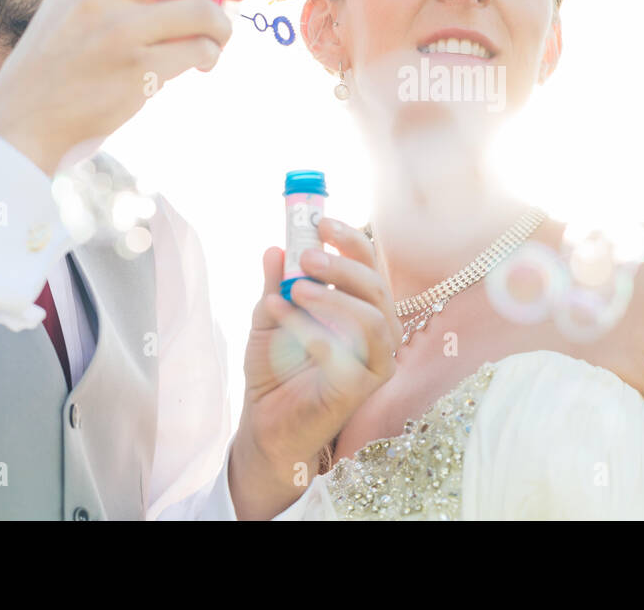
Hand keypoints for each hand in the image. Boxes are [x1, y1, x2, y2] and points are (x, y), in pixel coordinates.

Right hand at [0, 0, 245, 174]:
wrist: (21, 121)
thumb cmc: (54, 72)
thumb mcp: (68, 13)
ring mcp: (120, 32)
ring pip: (202, 12)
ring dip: (221, 28)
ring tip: (215, 44)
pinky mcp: (138, 71)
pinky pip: (198, 51)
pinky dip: (208, 56)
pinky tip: (199, 65)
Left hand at [231, 218, 399, 518]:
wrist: (265, 422)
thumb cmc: (275, 368)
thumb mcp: (270, 315)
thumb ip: (277, 283)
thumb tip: (276, 247)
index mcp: (360, 305)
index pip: (368, 263)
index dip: (349, 239)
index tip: (320, 221)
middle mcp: (378, 329)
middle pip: (377, 286)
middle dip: (343, 266)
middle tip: (307, 255)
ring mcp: (376, 360)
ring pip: (374, 318)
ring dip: (335, 298)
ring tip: (295, 291)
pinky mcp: (364, 387)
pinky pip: (348, 354)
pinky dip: (314, 332)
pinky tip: (284, 320)